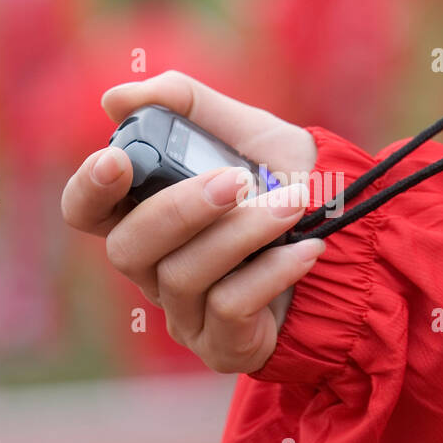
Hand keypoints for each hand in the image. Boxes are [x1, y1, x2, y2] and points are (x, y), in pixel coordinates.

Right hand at [60, 71, 324, 372]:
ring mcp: (183, 310)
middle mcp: (153, 267)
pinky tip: (306, 249)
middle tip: (238, 179)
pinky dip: (271, 270)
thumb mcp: (243, 130)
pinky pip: (228, 306)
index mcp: (144, 212)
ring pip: (183, 275)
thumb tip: (115, 98)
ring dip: (244, 232)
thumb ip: (185, 104)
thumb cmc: (286, 180)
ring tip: (295, 203)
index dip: (89, 189)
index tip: (117, 160)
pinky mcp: (221, 344)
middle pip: (127, 249)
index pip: (86, 210)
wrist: (356, 235)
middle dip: (182, 209)